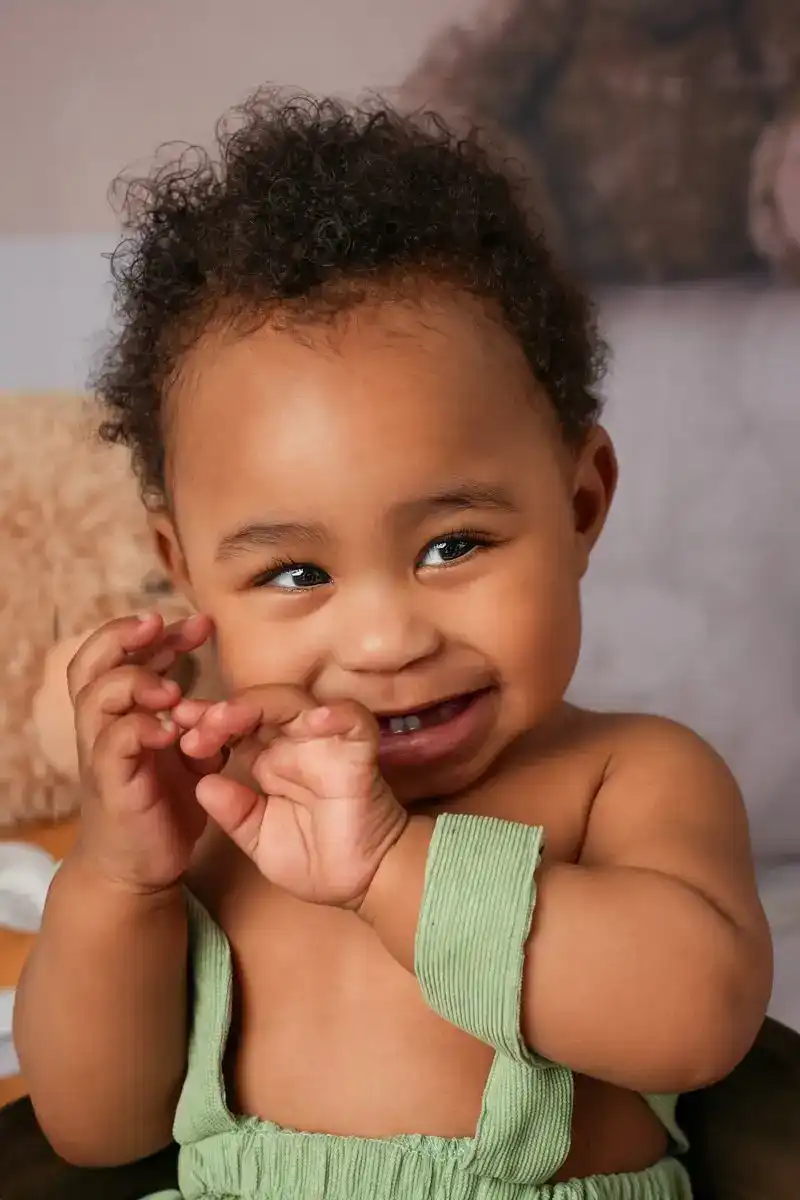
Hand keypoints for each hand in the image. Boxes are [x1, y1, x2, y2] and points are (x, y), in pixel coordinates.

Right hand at [68, 611, 221, 892]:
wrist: (139, 867)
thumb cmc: (162, 805)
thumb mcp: (189, 756)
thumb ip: (199, 723)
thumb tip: (227, 694)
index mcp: (120, 713)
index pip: (121, 655)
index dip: (155, 633)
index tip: (200, 624)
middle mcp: (102, 726)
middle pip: (91, 663)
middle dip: (124, 636)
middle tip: (160, 624)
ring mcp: (102, 753)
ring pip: (95, 696)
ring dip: (135, 681)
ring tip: (173, 687)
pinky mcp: (112, 784)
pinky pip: (114, 743)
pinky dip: (141, 728)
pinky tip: (171, 730)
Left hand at [180, 687, 407, 907]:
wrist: (359, 884)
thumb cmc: (313, 861)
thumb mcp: (259, 838)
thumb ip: (234, 812)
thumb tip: (202, 785)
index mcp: (269, 759)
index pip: (234, 728)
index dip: (205, 724)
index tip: (173, 730)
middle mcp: (296, 743)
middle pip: (258, 707)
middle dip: (222, 710)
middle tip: (190, 722)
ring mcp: (327, 744)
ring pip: (295, 702)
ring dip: (260, 704)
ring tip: (228, 716)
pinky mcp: (359, 751)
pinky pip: (352, 720)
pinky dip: (335, 714)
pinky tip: (312, 721)